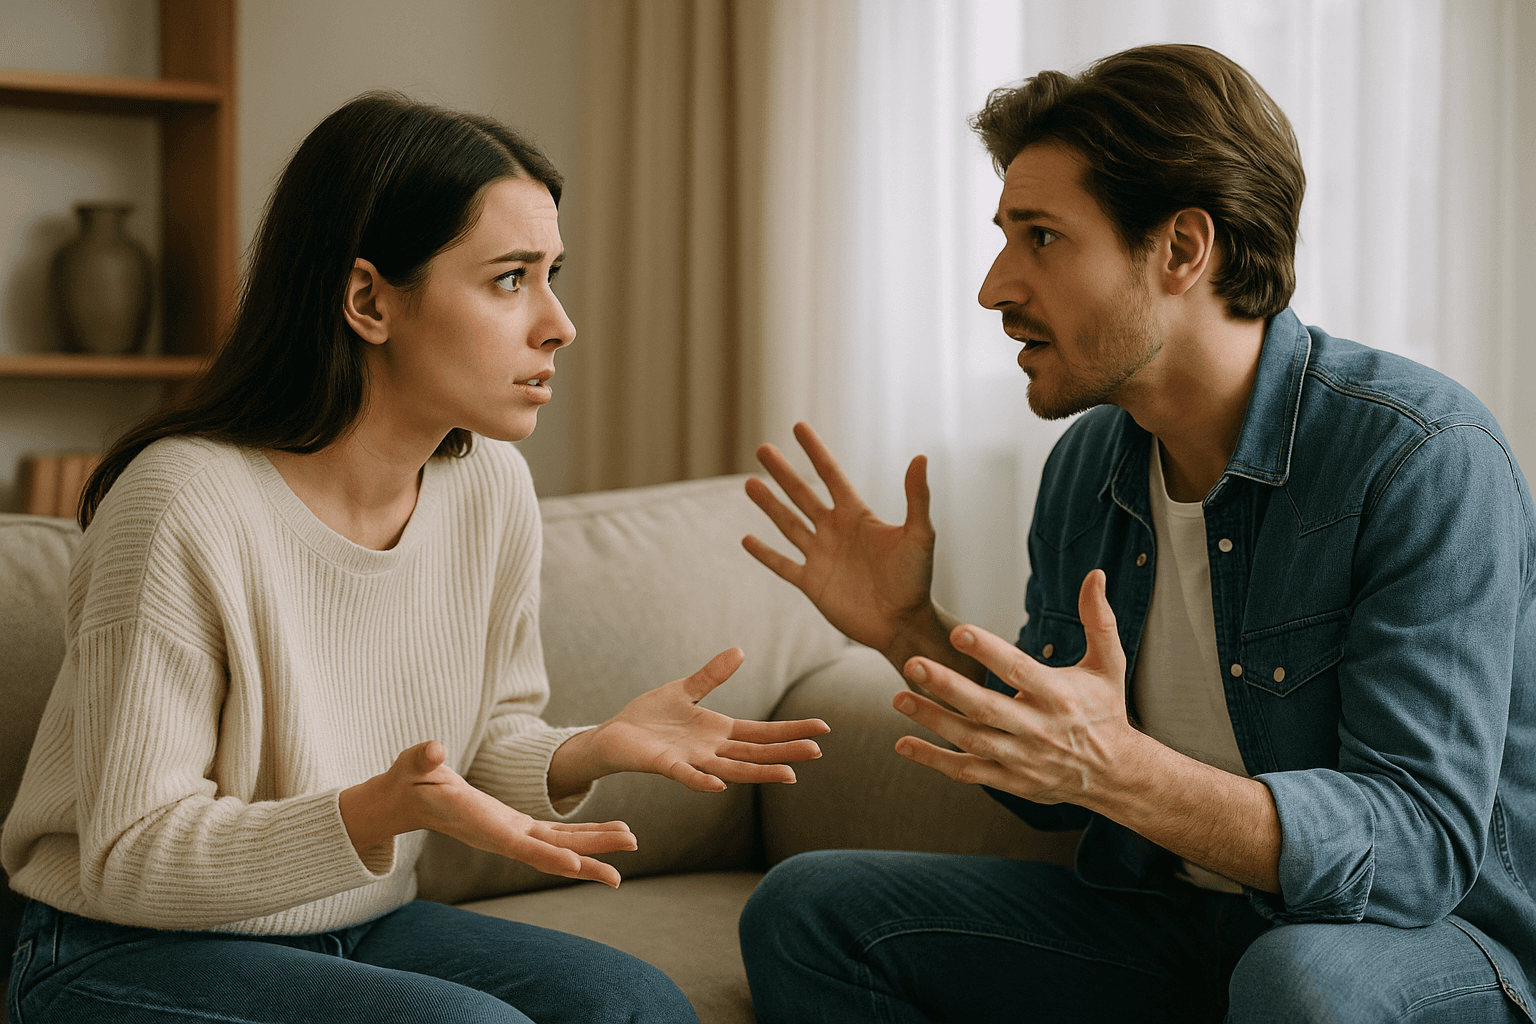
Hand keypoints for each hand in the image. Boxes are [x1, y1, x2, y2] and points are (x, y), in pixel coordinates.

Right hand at [341, 741, 636, 887]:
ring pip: (559, 845)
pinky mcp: (516, 826)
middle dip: (584, 860)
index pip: (518, 845)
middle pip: (549, 853)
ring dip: (594, 847)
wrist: (407, 799)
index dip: (546, 856)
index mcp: (480, 823)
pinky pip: (555, 835)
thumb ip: (422, 758)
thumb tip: (433, 749)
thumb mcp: (413, 764)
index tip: (575, 865)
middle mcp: (501, 835)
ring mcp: (511, 832)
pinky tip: (611, 832)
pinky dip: (584, 836)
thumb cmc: (409, 780)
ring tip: (631, 843)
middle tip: (619, 874)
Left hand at [550, 648, 829, 794]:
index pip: (763, 733)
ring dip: (759, 772)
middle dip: (786, 752)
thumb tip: (740, 651)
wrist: (614, 735)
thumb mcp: (685, 690)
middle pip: (756, 752)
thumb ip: (712, 675)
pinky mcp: (665, 765)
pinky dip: (702, 781)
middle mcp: (712, 750)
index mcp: (720, 732)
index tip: (822, 728)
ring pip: (732, 769)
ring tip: (788, 775)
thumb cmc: (650, 717)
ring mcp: (691, 760)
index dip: (792, 730)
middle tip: (818, 752)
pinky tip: (719, 785)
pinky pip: (687, 775)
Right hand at [743, 422, 942, 663]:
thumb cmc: (916, 579)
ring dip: (768, 505)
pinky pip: (783, 564)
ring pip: (788, 524)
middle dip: (782, 472)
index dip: (814, 450)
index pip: (830, 474)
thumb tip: (921, 457)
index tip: (798, 427)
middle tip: (762, 448)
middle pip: (802, 494)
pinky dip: (764, 553)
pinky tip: (747, 539)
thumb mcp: (920, 535)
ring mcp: (821, 557)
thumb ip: (916, 497)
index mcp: (857, 516)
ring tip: (750, 484)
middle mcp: (835, 531)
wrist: (903, 623)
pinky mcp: (812, 583)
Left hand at [890, 570, 1142, 804]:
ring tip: (899, 697)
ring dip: (932, 720)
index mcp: (1059, 696)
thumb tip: (1095, 574)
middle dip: (947, 687)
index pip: (1018, 671)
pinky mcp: (1010, 780)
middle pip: (986, 707)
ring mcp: (1022, 758)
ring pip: (971, 740)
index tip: (958, 633)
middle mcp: (1038, 729)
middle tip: (912, 663)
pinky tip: (903, 743)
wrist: (1117, 775)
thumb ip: (1098, 620)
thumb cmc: (1106, 711)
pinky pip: (967, 771)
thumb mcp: (1109, 665)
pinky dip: (934, 760)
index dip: (988, 652)